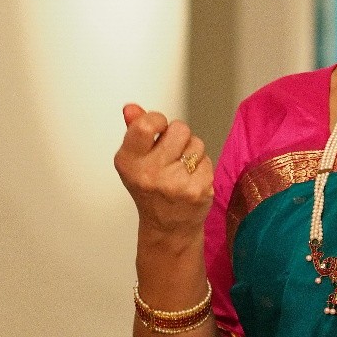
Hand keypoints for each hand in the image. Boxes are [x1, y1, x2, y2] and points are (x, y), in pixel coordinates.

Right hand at [114, 103, 213, 239]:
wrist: (168, 228)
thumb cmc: (152, 191)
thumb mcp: (135, 161)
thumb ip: (135, 130)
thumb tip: (131, 108)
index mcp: (129, 162)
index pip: (145, 124)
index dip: (157, 120)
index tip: (158, 129)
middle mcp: (149, 174)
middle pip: (179, 129)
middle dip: (179, 137)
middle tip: (172, 154)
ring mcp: (174, 183)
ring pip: (196, 144)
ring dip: (192, 152)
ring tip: (181, 169)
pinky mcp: (197, 190)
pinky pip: (207, 160)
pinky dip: (202, 168)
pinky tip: (191, 181)